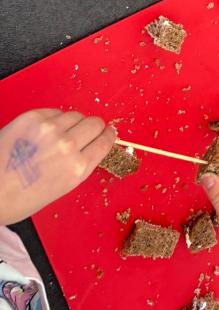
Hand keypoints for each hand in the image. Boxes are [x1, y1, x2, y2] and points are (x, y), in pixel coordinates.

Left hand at [0, 110, 114, 224]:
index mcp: (77, 168)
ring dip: (72, 123)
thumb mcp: (60, 188)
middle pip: (94, 123)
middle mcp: (68, 146)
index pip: (105, 141)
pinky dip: (53, 119)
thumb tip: (90, 147)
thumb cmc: (19, 198)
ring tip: (58, 135)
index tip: (107, 132)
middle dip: (93, 127)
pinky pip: (54, 112)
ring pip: (75, 115)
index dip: (108, 135)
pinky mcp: (34, 116)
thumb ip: (79, 165)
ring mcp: (50, 128)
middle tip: (84, 132)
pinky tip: (42, 132)